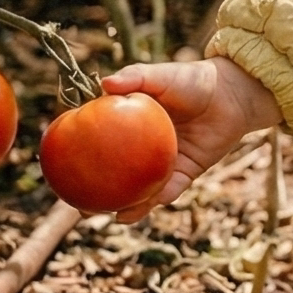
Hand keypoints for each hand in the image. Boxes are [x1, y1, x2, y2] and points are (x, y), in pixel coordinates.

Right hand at [98, 55, 281, 221]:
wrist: (232, 93)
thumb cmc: (192, 80)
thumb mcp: (160, 76)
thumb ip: (135, 77)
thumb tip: (104, 83)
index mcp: (129, 128)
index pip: (98, 146)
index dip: (80, 160)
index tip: (60, 173)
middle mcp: (143, 150)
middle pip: (115, 178)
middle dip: (98, 197)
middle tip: (81, 208)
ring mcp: (163, 164)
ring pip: (141, 192)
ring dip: (129, 207)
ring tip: (114, 216)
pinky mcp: (186, 172)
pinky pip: (170, 189)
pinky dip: (160, 199)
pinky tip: (149, 205)